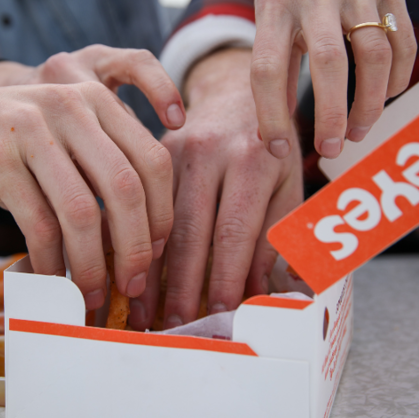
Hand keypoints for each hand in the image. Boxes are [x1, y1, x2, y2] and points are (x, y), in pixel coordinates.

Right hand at [0, 46, 185, 310]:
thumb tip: (142, 235)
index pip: (153, 160)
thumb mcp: (61, 131)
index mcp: (96, 98)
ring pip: (81, 213)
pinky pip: (37, 224)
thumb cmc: (5, 137)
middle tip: (134, 285)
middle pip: (125, 188)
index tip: (156, 252)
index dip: (162, 213)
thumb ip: (101, 164)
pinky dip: (50, 261)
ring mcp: (31, 131)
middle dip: (136, 247)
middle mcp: (69, 107)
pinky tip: (51, 279)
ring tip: (93, 293)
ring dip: (92, 265)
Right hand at [126, 48, 302, 329]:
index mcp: (253, 159)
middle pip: (190, 229)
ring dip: (150, 269)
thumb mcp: (289, 183)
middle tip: (175, 324)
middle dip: (181, 283)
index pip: (235, 229)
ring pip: (159, 219)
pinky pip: (143, 205)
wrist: (235, 93)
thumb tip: (280, 293)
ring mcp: (176, 150)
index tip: (219, 311)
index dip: (225, 275)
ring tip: (142, 311)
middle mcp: (210, 152)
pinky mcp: (154, 154)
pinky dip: (137, 243)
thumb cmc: (270, 146)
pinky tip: (129, 272)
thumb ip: (282, 235)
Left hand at [252, 0, 416, 159]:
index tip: (278, 148)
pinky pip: (403, 41)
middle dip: (330, 116)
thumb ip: (273, 69)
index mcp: (274, 4)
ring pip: (374, 56)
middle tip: (330, 149)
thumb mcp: (268, 16)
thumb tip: (273, 134)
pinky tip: (385, 97)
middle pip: (329, 64)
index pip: (267, 69)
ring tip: (358, 132)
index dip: (271, 115)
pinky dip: (398, 78)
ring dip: (369, 104)